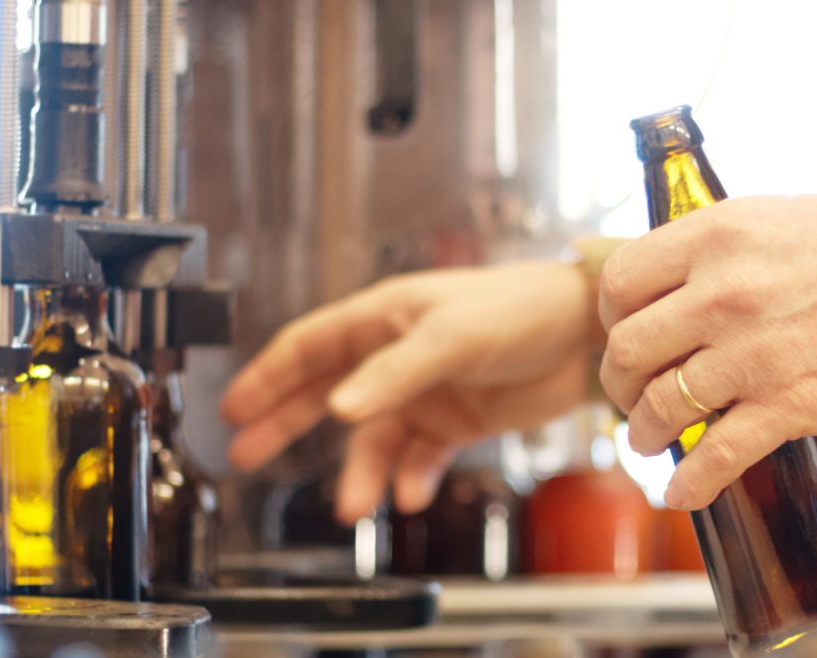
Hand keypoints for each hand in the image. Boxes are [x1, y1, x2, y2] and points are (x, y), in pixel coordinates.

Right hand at [222, 261, 593, 522]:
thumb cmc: (519, 308)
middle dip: (285, 426)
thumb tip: (339, 408)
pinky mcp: (456, 421)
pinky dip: (410, 477)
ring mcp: (424, 391)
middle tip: (247, 456)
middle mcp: (394, 355)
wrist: (583, 333)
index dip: (267, 376)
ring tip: (353, 506)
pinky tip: (409, 493)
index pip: (308, 346)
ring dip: (361, 470)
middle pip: (323, 393)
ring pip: (373, 438)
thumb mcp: (451, 336)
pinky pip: (418, 456)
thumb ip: (395, 374)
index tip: (233, 408)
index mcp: (382, 318)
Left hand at [597, 194, 816, 509]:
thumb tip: (682, 278)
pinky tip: (683, 493)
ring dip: (647, 434)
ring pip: (661, 408)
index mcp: (714, 236)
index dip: (611, 318)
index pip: (620, 283)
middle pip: (628, 351)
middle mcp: (721, 294)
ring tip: (653, 441)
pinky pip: (716, 458)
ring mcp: (752, 354)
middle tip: (632, 395)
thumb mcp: (779, 215)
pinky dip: (690, 484)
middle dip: (619, 383)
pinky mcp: (789, 406)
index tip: (623, 334)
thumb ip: (721, 246)